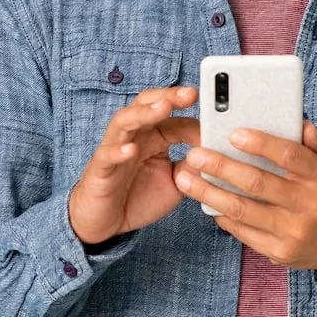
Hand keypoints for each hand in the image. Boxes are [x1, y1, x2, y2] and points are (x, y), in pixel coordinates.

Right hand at [68, 86, 200, 245]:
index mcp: (153, 137)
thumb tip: (214, 154)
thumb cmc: (138, 197)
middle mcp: (134, 136)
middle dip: (168, 97)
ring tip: (163, 108)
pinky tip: (130, 149)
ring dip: (144, 113)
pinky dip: (118, 151)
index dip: (193, 117)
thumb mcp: (175, 182)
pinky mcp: (100, 169)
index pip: (172, 118)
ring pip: (124, 121)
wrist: (107, 222)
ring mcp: (115, 149)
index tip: (215, 118)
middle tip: (191, 93)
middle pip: (146, 105)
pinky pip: (107, 155)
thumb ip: (192, 167)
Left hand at [174, 119, 316, 278]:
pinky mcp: (279, 251)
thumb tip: (300, 124)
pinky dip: (222, 216)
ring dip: (209, 193)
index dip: (261, 144)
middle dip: (221, 167)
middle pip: (258, 184)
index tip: (234, 134)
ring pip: (243, 210)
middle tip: (195, 154)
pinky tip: (206, 201)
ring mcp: (292, 232)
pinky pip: (244, 232)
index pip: (289, 156)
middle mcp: (307, 205)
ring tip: (185, 178)